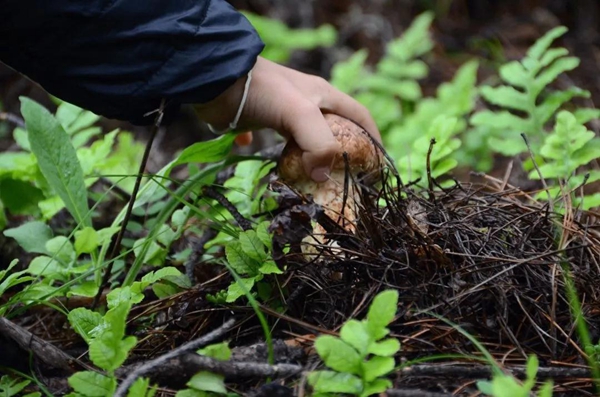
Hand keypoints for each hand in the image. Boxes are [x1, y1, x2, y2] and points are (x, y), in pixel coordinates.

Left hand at [194, 56, 380, 182]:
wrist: (216, 79)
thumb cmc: (264, 92)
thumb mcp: (301, 114)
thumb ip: (318, 145)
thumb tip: (323, 175)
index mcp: (323, 96)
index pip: (359, 116)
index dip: (374, 138)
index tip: (378, 165)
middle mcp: (306, 103)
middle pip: (333, 130)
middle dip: (341, 154)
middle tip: (344, 181)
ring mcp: (282, 112)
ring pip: (304, 139)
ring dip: (309, 159)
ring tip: (312, 183)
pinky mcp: (260, 119)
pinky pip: (271, 139)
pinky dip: (274, 155)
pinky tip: (271, 168)